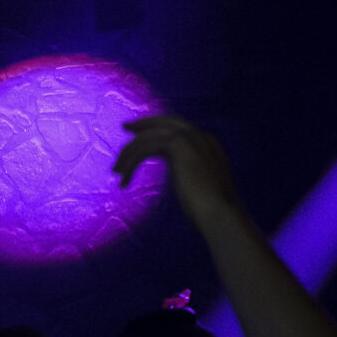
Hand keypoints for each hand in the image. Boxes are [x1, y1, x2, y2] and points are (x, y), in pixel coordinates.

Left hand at [114, 116, 243, 228]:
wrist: (219, 214)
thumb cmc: (209, 210)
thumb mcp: (198, 184)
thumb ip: (188, 171)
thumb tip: (178, 173)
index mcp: (208, 143)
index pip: (179, 127)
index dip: (159, 128)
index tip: (142, 132)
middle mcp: (200, 136)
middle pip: (165, 123)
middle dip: (144, 124)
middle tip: (125, 126)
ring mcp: (190, 138)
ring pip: (149, 138)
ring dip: (130, 155)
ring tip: (116, 172)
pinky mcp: (178, 146)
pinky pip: (144, 148)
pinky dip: (130, 163)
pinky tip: (123, 180)